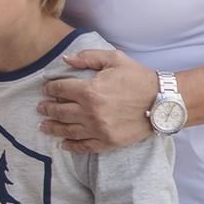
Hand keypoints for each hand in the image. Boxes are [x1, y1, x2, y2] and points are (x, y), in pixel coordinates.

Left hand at [40, 47, 155, 152]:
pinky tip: (63, 145)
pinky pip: (84, 146)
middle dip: (47, 108)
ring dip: (53, 128)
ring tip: (44, 126)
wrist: (163, 102)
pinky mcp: (108, 142)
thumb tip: (65, 59)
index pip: (60, 89)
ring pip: (67, 130)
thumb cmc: (139, 78)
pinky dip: (71, 146)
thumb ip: (88, 58)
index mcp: (89, 91)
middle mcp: (90, 112)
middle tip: (40, 107)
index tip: (46, 89)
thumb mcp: (115, 59)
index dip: (50, 88)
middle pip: (60, 111)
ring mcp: (98, 129)